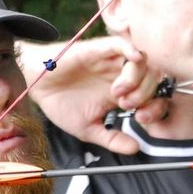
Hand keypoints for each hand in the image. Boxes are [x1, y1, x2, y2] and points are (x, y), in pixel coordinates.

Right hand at [20, 36, 169, 154]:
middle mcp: (121, 76)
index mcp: (124, 94)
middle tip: (126, 106)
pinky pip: (123, 44)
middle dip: (147, 94)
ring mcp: (112, 62)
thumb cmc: (60, 104)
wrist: (36, 86)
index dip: (156, 108)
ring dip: (138, 79)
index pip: (155, 96)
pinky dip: (132, 51)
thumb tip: (136, 149)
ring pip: (143, 62)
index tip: (141, 119)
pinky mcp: (99, 50)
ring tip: (118, 94)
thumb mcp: (88, 129)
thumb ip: (112, 138)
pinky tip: (133, 61)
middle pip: (155, 78)